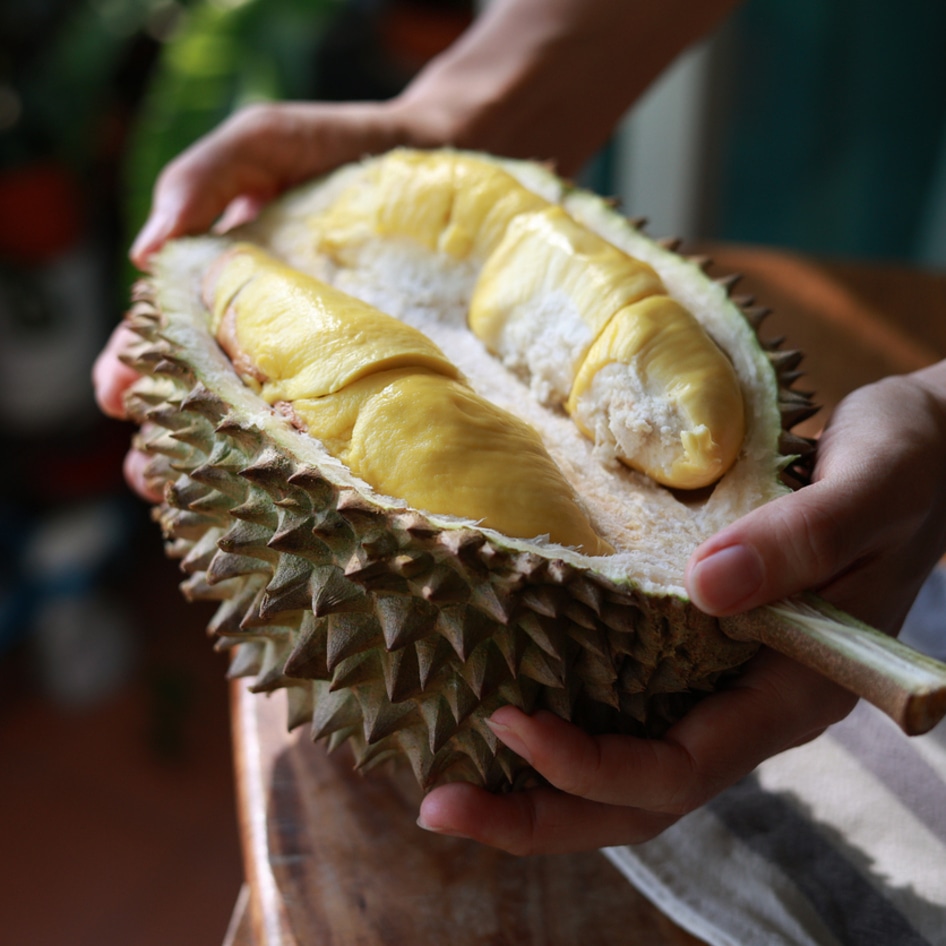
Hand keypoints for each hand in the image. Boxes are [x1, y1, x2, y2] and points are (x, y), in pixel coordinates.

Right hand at [95, 0, 739, 494]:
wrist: (457, 159)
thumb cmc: (355, 147)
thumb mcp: (269, 141)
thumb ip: (204, 177)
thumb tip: (143, 254)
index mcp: (233, 286)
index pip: (173, 337)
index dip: (139, 369)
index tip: (118, 399)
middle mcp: (274, 333)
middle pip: (210, 395)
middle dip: (174, 438)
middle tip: (153, 476)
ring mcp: (326, 361)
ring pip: (268, 424)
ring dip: (231, 467)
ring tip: (206, 502)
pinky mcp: (378, 378)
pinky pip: (340, 426)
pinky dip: (312, 461)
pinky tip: (296, 492)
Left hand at [418, 365, 945, 853]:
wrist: (923, 457)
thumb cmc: (906, 466)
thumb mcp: (871, 488)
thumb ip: (804, 539)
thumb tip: (706, 587)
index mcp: (798, 690)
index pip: (684, 767)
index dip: (594, 765)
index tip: (509, 722)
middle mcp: (752, 702)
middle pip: (642, 799)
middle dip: (540, 814)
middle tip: (438, 805)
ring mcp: (724, 680)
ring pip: (629, 766)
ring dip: (540, 784)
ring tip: (445, 777)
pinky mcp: (698, 645)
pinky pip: (630, 704)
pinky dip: (564, 718)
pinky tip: (501, 695)